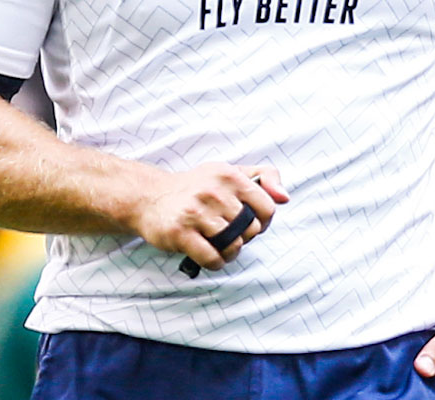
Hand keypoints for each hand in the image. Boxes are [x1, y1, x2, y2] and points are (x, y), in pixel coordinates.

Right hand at [129, 163, 287, 271]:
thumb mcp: (230, 172)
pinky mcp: (180, 232)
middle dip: (244, 237)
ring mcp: (196, 212)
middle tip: (230, 235)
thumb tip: (284, 198)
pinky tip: (210, 255)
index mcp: (230, 176)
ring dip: (230, 252)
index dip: (262, 222)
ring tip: (220, 246)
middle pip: (250, 230)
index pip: (267, 208)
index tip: (249, 223)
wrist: (149, 196)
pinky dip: (216, 263)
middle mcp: (214, 192)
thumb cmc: (196, 187)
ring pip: (233, 245)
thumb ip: (265, 177)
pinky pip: (213, 258)